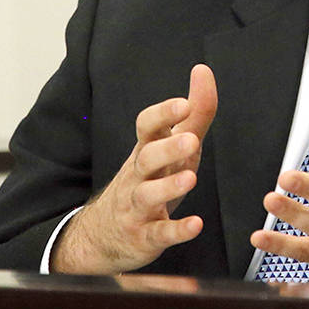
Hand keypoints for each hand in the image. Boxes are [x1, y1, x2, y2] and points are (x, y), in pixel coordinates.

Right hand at [51, 64, 217, 273]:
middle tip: (191, 140)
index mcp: (146, 149)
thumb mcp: (173, 144)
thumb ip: (194, 112)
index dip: (163, 114)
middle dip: (167, 148)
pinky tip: (194, 225)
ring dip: (169, 187)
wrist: (105, 233)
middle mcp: (139, 175)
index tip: (183, 103)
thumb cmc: (150, 179)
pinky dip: (176, 230)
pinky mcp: (144, 236)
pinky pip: (158, 234)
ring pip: (148, 195)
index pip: (146, 126)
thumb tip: (203, 71)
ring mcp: (138, 207)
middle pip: (146, 158)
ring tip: (190, 178)